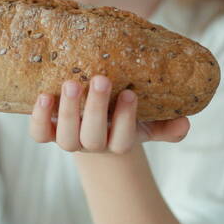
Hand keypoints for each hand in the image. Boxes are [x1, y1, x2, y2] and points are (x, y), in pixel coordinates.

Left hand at [29, 75, 189, 153]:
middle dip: (97, 109)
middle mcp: (91, 144)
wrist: (87, 119)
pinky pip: (39, 133)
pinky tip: (44, 95)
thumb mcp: (146, 119)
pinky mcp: (45, 132)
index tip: (130, 93)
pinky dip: (38, 117)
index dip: (125, 119)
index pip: (122, 140)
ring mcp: (67, 139)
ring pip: (65, 137)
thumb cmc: (120, 114)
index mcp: (116, 142)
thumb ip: (166, 124)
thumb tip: (185, 122)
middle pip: (92, 137)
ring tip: (71, 83)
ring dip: (67, 111)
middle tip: (101, 79)